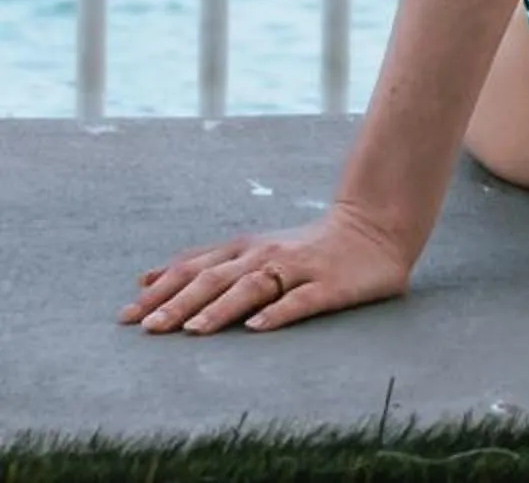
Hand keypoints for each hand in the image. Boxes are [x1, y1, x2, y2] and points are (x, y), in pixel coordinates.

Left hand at [118, 200, 413, 335]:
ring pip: (253, 287)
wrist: (372, 228)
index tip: (126, 316)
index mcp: (244, 249)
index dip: (160, 291)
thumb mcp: (249, 251)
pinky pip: (301, 301)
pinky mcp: (328, 284)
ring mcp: (297, 268)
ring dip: (222, 309)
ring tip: (195, 330)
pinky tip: (259, 328)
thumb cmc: (303, 247)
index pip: (193, 268)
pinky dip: (279, 312)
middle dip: (180, 304)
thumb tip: (145, 278)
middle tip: (148, 329)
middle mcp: (264, 255)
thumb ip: (203, 263)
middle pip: (216, 279)